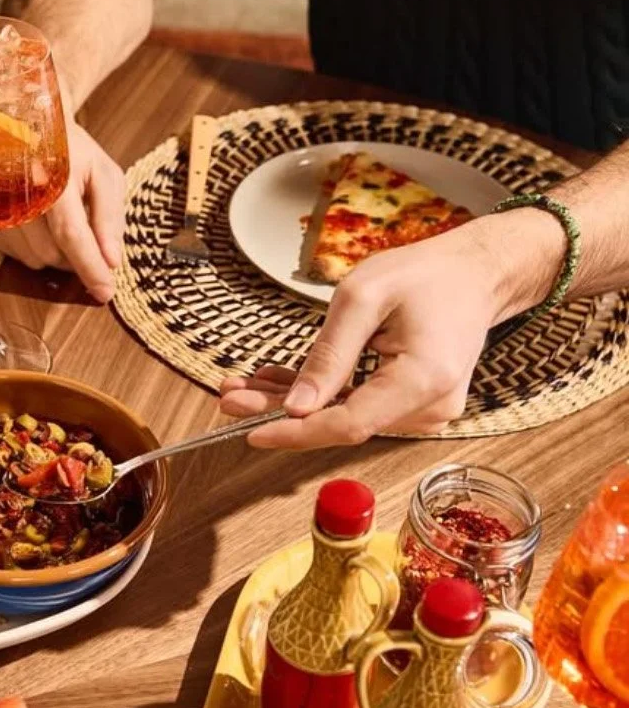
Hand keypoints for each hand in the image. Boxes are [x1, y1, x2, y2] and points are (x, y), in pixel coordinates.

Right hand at [0, 120, 124, 302]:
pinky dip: (37, 249)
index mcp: (53, 179)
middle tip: (88, 230)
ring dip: (58, 253)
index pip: (73, 236)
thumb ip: (110, 216)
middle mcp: (20, 196)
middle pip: (53, 254)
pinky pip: (19, 255)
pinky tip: (42, 223)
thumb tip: (112, 259)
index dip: (90, 268)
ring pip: (35, 259)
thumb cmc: (69, 149)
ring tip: (63, 220)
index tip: (105, 292)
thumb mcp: (103, 172)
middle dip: (78, 256)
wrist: (24, 127)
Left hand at [219, 226, 513, 448]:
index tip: (250, 431)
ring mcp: (425, 410)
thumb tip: (296, 405)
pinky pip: (358, 408)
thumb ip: (329, 353)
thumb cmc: (426, 275)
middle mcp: (430, 406)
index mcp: (424, 380)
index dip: (295, 434)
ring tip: (243, 387)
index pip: (349, 425)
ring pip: (344, 418)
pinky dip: (319, 396)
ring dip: (293, 404)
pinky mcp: (414, 405)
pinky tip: (278, 383)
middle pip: (342, 424)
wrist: (477, 273)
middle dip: (281, 414)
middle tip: (229, 398)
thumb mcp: (364, 297)